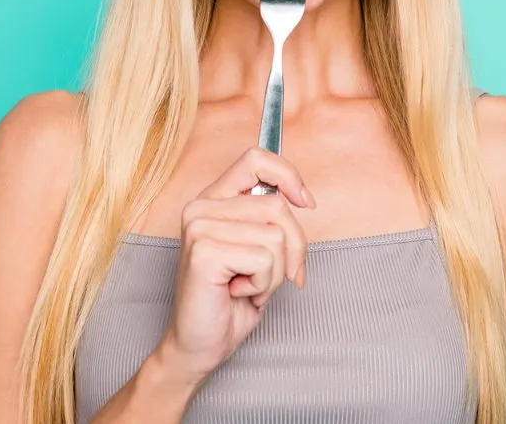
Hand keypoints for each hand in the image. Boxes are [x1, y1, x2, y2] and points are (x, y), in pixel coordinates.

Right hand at [155, 146, 316, 384]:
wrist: (199, 346)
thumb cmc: (231, 300)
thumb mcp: (260, 250)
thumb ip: (271, 219)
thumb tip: (303, 198)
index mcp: (213, 199)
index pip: (256, 159)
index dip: (288, 176)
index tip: (306, 202)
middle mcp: (201, 206)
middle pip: (278, 205)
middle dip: (293, 247)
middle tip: (278, 275)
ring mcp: (199, 226)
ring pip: (276, 234)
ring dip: (275, 272)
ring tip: (249, 285)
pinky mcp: (204, 251)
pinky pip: (265, 258)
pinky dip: (264, 284)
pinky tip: (238, 293)